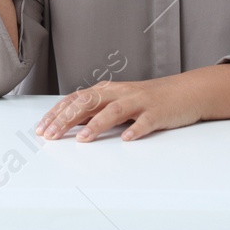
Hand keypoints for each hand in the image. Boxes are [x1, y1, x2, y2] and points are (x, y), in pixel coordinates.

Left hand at [33, 65, 229, 142]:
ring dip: (97, 124)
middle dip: (67, 118)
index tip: (41, 129)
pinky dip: (136, 130)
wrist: (187, 92)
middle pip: (89, 101)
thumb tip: (69, 122)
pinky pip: (146, 121)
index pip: (76, 99)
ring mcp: (140, 102)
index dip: (57, 113)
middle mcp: (121, 93)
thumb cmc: (150, 100)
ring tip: (82, 139)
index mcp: (109, 90)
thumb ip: (96, 110)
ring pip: (115, 110)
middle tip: (51, 135)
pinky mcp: (158, 112)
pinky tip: (127, 139)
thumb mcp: (119, 102)